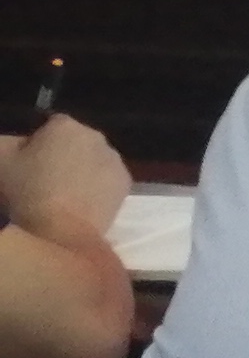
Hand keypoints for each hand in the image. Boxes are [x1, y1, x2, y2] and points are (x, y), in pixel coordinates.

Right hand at [0, 115, 127, 239]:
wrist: (62, 233)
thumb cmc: (27, 192)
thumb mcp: (0, 161)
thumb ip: (6, 142)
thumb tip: (16, 142)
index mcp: (66, 126)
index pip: (49, 125)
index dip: (36, 143)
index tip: (27, 163)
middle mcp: (97, 137)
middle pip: (74, 142)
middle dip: (60, 155)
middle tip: (42, 180)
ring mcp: (115, 160)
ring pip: (92, 160)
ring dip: (80, 170)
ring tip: (61, 194)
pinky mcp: (126, 184)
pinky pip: (105, 179)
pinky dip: (96, 186)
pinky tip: (79, 203)